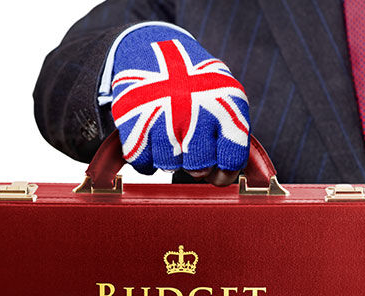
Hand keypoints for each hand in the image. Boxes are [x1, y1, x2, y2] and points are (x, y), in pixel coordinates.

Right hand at [110, 26, 250, 185]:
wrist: (152, 50)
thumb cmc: (195, 84)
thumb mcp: (224, 97)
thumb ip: (230, 135)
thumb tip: (225, 176)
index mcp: (225, 103)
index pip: (232, 156)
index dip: (226, 173)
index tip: (219, 174)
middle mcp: (195, 108)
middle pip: (198, 166)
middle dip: (197, 166)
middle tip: (193, 154)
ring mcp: (162, 114)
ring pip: (169, 166)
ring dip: (171, 160)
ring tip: (172, 139)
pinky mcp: (133, 120)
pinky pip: (142, 163)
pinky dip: (147, 160)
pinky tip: (153, 143)